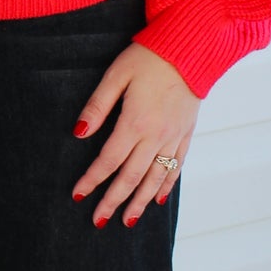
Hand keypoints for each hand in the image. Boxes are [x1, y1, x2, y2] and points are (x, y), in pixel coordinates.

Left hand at [72, 42, 199, 227]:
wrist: (191, 48)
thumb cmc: (149, 57)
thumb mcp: (116, 75)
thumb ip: (97, 106)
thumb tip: (79, 133)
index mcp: (135, 122)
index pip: (108, 160)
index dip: (92, 180)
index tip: (78, 195)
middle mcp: (156, 136)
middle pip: (131, 177)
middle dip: (113, 201)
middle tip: (99, 220)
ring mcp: (173, 137)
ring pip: (155, 178)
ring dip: (140, 202)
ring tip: (128, 221)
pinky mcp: (186, 133)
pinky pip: (176, 166)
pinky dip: (166, 185)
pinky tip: (158, 199)